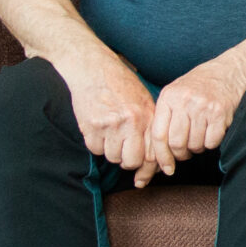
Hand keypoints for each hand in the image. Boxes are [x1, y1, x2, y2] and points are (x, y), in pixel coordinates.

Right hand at [60, 46, 160, 179]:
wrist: (92, 67)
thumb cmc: (119, 84)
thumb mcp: (142, 100)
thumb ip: (149, 127)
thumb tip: (156, 160)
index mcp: (146, 115)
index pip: (153, 153)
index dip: (149, 170)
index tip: (143, 179)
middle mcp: (130, 121)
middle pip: (132, 161)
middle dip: (127, 160)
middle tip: (123, 148)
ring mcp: (110, 124)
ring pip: (112, 157)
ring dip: (110, 150)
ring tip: (110, 131)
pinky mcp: (90, 125)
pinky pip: (95, 150)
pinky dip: (96, 143)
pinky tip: (98, 127)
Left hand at [148, 55, 245, 182]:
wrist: (231, 70)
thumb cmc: (202, 85)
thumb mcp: (177, 92)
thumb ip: (166, 116)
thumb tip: (158, 153)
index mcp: (168, 96)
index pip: (158, 135)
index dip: (161, 156)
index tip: (166, 168)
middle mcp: (184, 100)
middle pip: (176, 144)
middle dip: (182, 154)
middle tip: (187, 150)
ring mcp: (202, 106)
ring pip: (195, 145)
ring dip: (198, 147)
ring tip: (201, 135)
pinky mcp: (220, 113)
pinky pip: (211, 142)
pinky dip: (212, 142)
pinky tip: (213, 130)